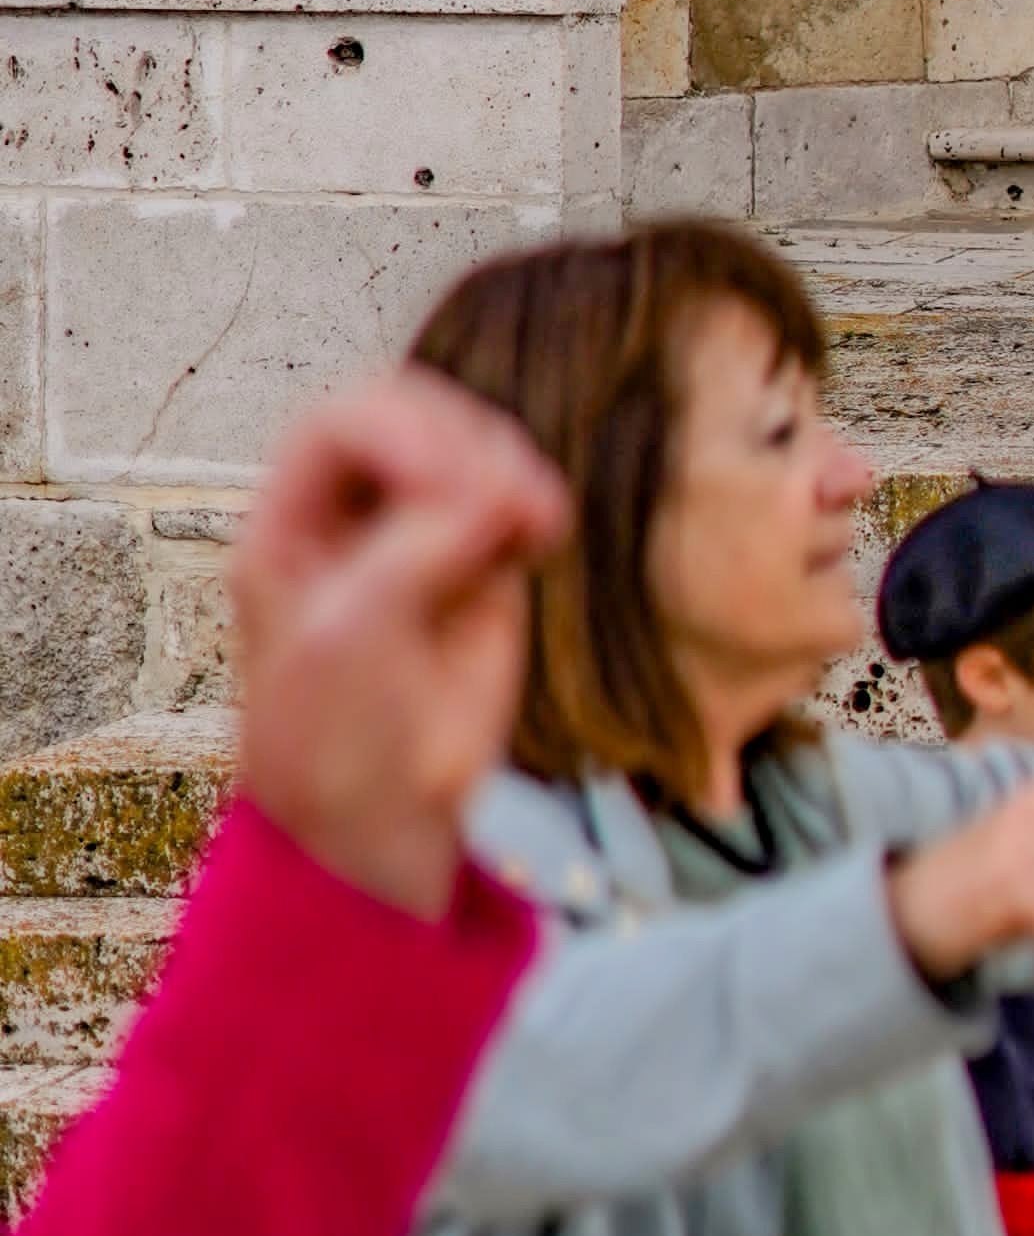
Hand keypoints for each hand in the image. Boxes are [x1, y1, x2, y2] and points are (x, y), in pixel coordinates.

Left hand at [229, 372, 569, 919]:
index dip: (400, 432)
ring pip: (471, 448)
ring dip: (507, 464)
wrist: (381, 819)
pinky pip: (514, 500)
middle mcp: (353, 517)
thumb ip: (413, 551)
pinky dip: (534, 500)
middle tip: (499, 498)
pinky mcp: (482, 567)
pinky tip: (542, 530)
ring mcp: (421, 536)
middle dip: (462, 442)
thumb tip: (495, 492)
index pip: (339, 425)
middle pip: (411, 416)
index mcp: (289, 523)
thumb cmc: (330, 737)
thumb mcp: (346, 637)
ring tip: (533, 520)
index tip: (446, 485)